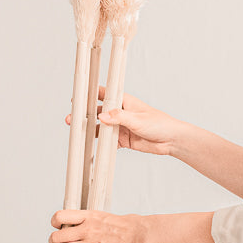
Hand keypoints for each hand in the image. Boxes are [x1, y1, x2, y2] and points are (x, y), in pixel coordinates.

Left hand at [49, 209, 147, 242]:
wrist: (141, 235)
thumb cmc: (128, 226)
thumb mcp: (105, 216)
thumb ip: (92, 221)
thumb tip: (86, 223)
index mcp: (88, 217)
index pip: (60, 216)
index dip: (54, 223)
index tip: (58, 228)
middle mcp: (86, 230)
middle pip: (57, 236)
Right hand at [65, 89, 181, 154]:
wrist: (171, 140)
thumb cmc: (159, 123)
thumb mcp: (137, 119)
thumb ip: (118, 117)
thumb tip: (101, 116)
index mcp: (124, 102)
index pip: (103, 94)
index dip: (89, 95)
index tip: (76, 98)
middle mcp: (120, 113)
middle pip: (98, 113)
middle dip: (85, 116)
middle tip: (72, 120)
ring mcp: (121, 127)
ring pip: (102, 128)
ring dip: (91, 131)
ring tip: (78, 134)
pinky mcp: (123, 140)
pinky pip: (108, 142)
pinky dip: (100, 145)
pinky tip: (91, 147)